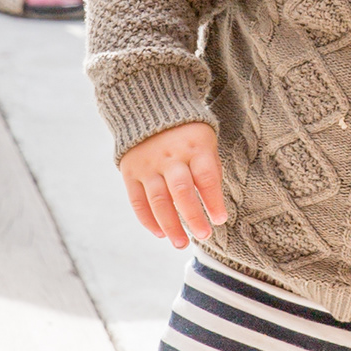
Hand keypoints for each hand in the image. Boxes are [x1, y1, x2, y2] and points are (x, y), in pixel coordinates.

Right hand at [119, 121, 227, 247]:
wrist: (149, 107)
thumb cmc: (187, 132)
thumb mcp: (205, 140)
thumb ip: (209, 169)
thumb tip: (213, 205)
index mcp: (195, 145)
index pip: (206, 176)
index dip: (214, 199)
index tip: (221, 219)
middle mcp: (170, 155)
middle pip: (181, 190)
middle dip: (193, 216)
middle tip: (204, 236)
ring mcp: (148, 164)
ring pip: (158, 200)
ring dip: (170, 226)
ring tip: (181, 243)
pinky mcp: (130, 171)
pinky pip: (137, 201)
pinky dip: (148, 220)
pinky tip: (160, 233)